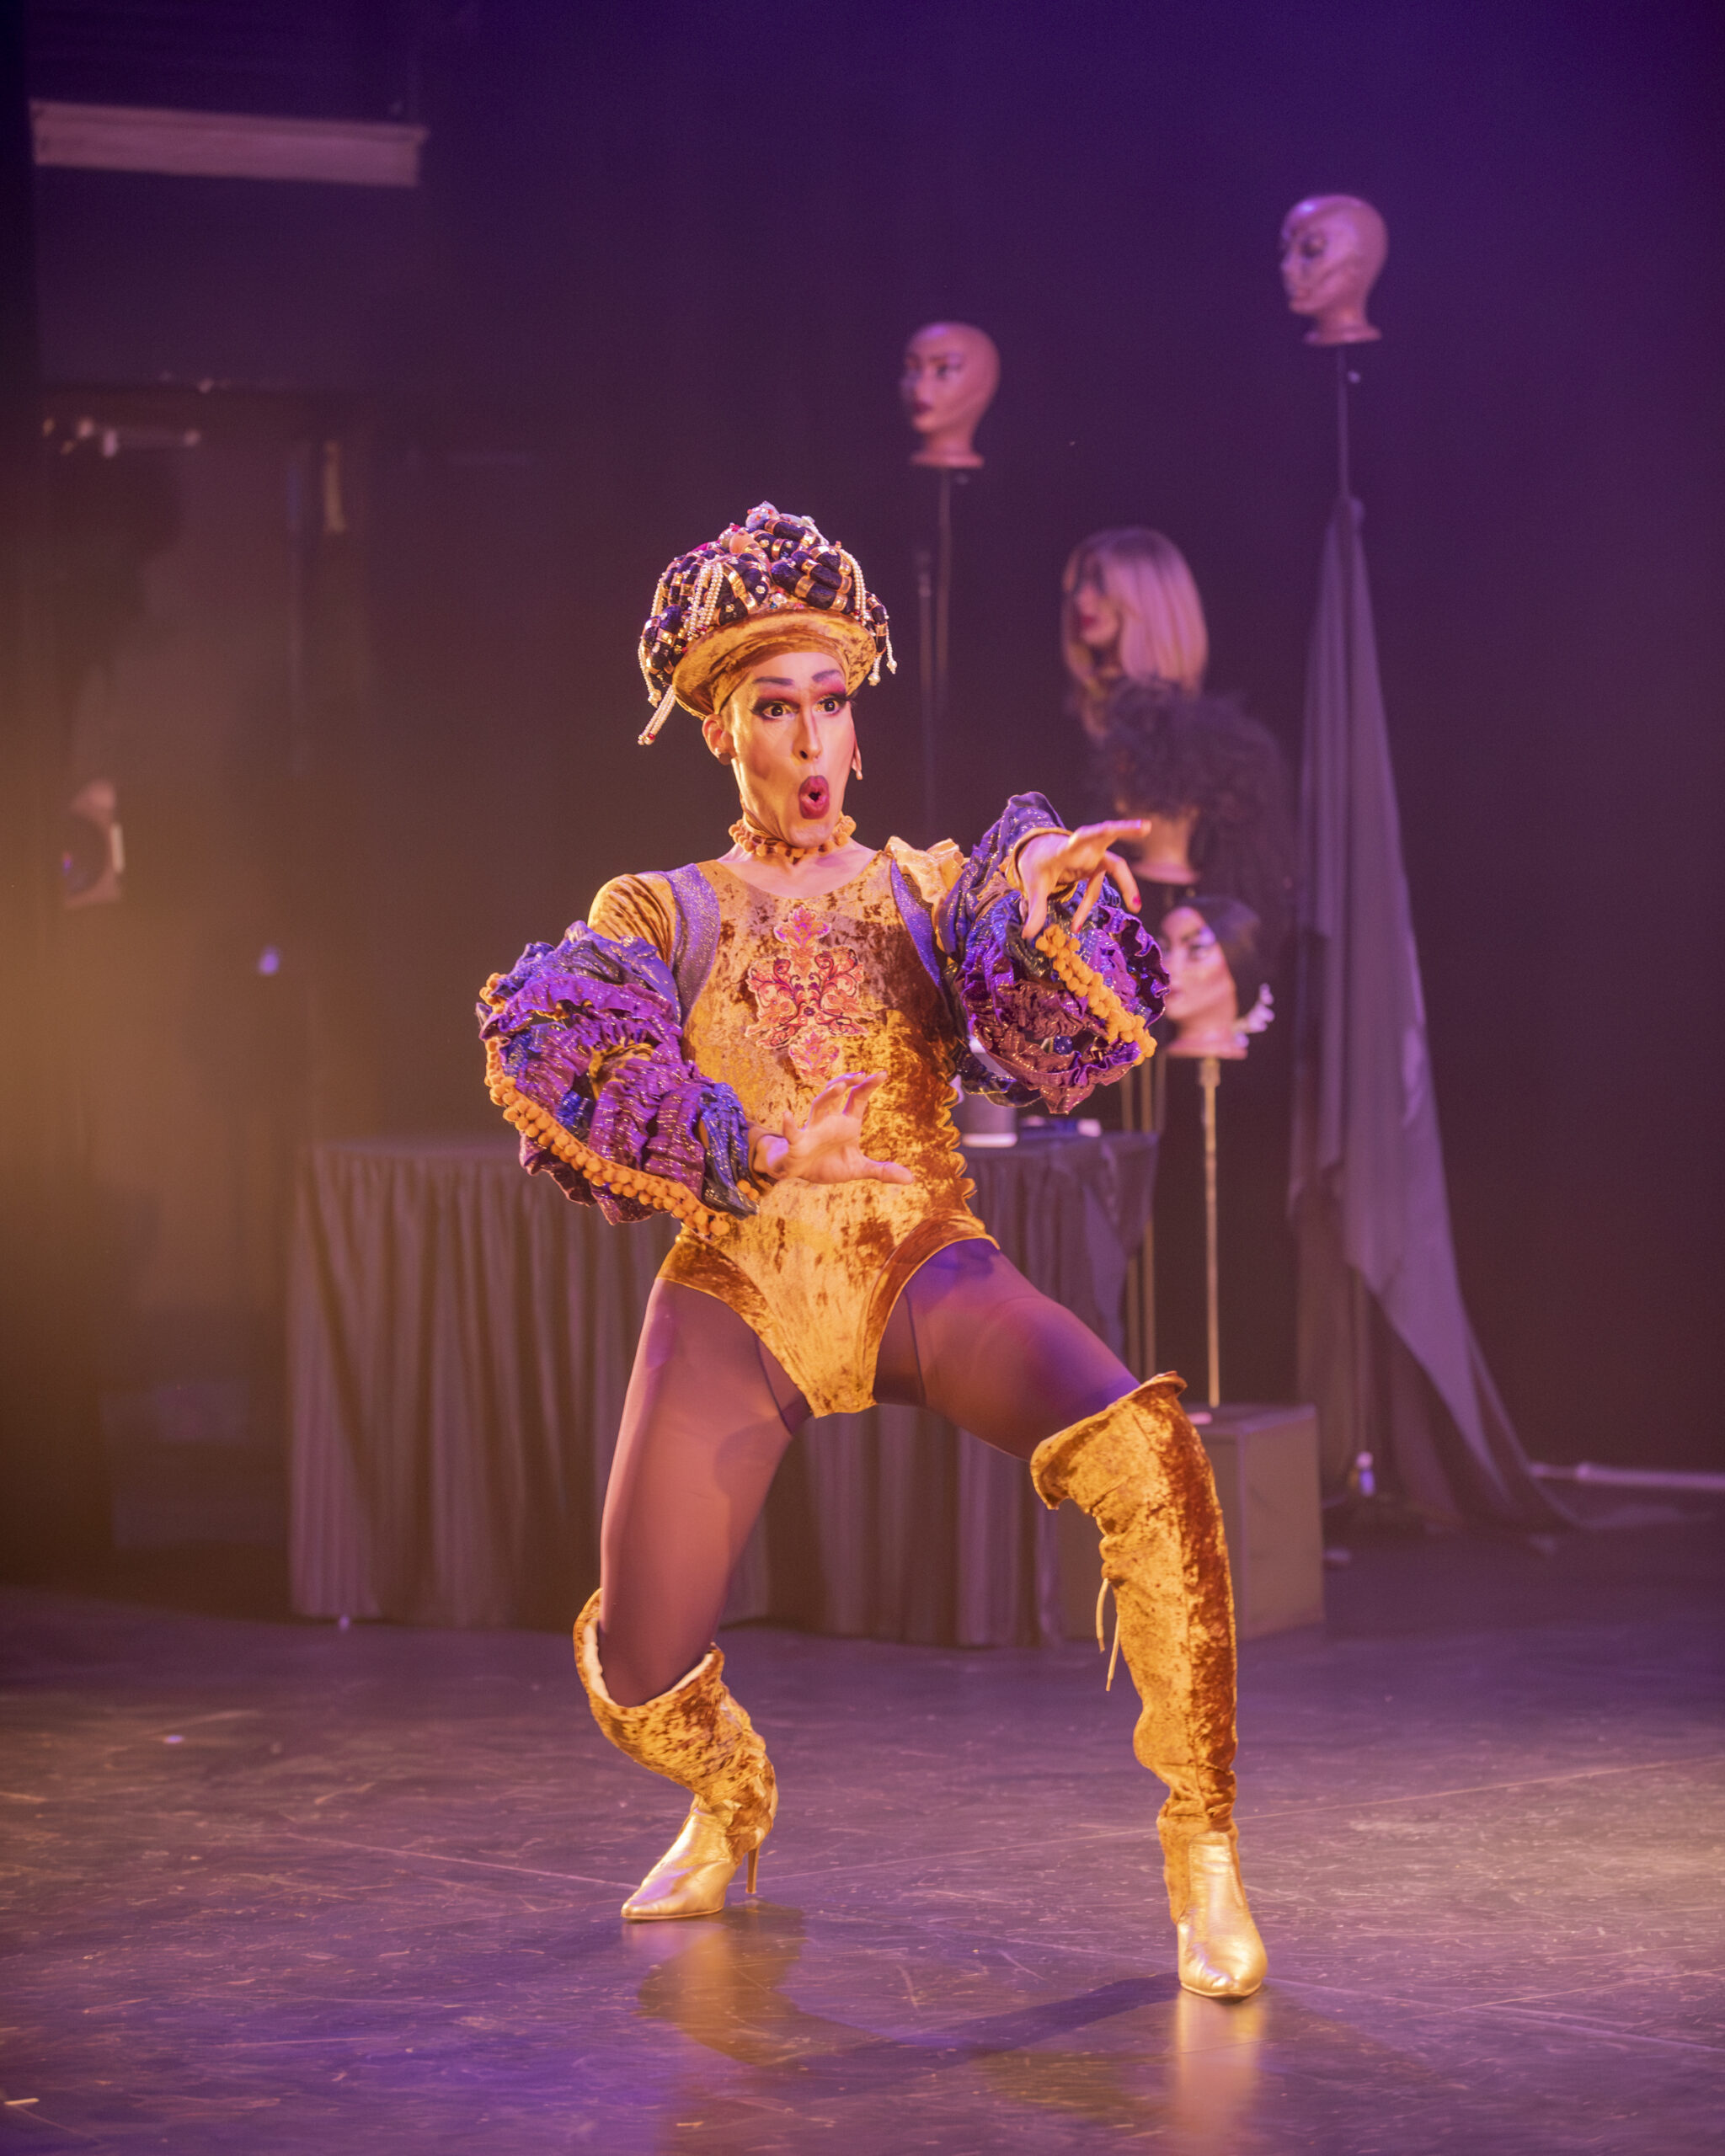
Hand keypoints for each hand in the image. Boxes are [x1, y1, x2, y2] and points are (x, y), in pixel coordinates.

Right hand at [751, 1072, 914, 1187]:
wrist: (800, 1173)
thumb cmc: (828, 1163)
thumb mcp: (858, 1168)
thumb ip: (882, 1171)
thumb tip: (911, 1179)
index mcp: (846, 1123)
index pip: (858, 1098)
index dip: (869, 1086)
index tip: (883, 1073)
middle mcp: (830, 1120)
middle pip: (837, 1094)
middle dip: (847, 1082)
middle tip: (860, 1074)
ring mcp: (812, 1130)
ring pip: (818, 1106)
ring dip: (827, 1096)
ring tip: (839, 1086)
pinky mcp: (797, 1143)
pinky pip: (792, 1132)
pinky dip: (789, 1125)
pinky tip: (786, 1115)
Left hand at [1017, 821, 1147, 940]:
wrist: (1036, 856)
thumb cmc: (1036, 865)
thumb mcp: (1033, 887)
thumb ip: (1035, 909)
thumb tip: (1028, 936)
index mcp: (1065, 847)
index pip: (1080, 839)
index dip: (1090, 836)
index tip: (1104, 830)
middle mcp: (1083, 848)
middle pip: (1108, 836)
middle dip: (1126, 829)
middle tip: (1146, 827)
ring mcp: (1092, 857)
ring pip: (1115, 867)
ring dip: (1126, 885)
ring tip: (1136, 907)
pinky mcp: (1095, 867)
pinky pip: (1096, 889)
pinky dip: (1086, 907)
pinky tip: (1076, 926)